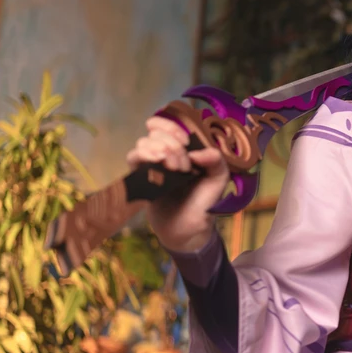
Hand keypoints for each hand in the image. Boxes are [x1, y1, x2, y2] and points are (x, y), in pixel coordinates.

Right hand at [125, 116, 229, 251]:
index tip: (185, 141)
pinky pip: (133, 158)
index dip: (173, 126)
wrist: (189, 229)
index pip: (170, 123)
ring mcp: (152, 164)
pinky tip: (156, 164)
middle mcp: (166, 152)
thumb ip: (217, 162)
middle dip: (171, 143)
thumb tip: (199, 152)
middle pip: (156, 131)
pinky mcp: (140, 177)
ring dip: (158, 150)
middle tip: (184, 166)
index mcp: (184, 148)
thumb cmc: (204, 203)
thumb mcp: (218, 181)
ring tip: (174, 169)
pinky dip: (143, 156)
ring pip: (143, 142)